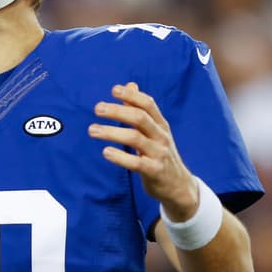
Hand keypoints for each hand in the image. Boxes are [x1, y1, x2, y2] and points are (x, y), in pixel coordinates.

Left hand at [89, 82, 199, 219]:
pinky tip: (105, 152)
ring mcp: (159, 154)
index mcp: (161, 125)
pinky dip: (120, 156)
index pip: (148, 104)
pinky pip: (136, 163)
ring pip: (135, 138)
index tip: (114, 89)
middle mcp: (161, 136)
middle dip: (118, 111)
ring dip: (112, 132)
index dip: (132, 95)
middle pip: (140, 118)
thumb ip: (141, 110)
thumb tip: (130, 85)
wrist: (179, 186)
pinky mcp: (154, 172)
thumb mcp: (155, 131)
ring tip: (92, 130)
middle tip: (97, 108)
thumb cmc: (161, 155)